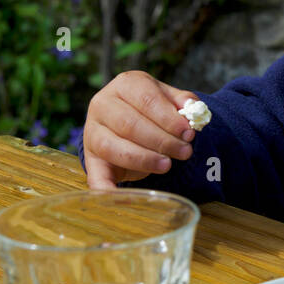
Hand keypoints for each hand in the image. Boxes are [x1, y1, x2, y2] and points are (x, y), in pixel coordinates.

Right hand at [81, 71, 198, 189]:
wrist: (126, 123)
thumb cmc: (152, 110)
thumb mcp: (168, 100)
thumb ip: (182, 102)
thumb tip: (192, 109)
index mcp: (125, 85)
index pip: (146, 99)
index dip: (169, 117)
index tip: (188, 133)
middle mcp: (102, 104)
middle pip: (130, 124)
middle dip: (162, 140)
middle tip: (185, 151)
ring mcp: (92, 132)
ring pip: (114, 147)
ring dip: (144, 159)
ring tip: (167, 165)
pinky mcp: (91, 159)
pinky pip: (96, 176)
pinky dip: (107, 189)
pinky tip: (126, 198)